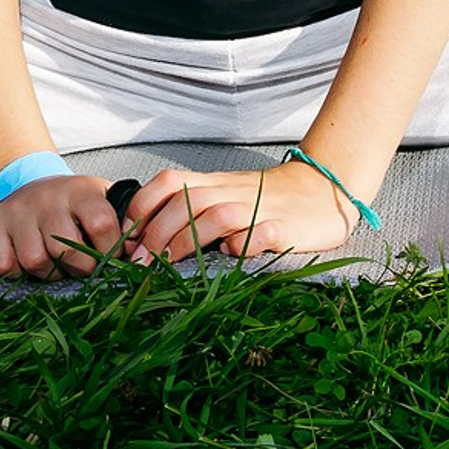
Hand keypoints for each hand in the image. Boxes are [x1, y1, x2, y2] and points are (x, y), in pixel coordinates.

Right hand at [0, 170, 123, 279]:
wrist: (25, 183)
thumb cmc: (71, 203)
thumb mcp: (100, 198)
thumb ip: (124, 219)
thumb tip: (142, 250)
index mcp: (81, 190)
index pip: (102, 224)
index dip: (110, 250)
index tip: (111, 259)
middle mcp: (48, 198)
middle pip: (67, 249)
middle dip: (79, 269)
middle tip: (80, 268)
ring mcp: (18, 211)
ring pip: (36, 261)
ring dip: (48, 272)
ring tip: (54, 262)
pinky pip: (5, 266)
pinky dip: (17, 272)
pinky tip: (26, 259)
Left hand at [122, 158, 358, 263]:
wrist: (323, 189)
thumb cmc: (266, 199)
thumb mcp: (224, 194)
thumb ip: (191, 208)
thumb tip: (145, 238)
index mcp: (214, 183)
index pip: (168, 182)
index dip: (142, 207)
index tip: (126, 238)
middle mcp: (231, 191)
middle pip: (186, 202)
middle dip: (157, 232)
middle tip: (141, 263)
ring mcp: (259, 208)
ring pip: (217, 215)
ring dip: (187, 240)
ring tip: (168, 265)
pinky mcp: (286, 227)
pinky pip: (262, 232)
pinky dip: (245, 243)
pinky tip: (232, 254)